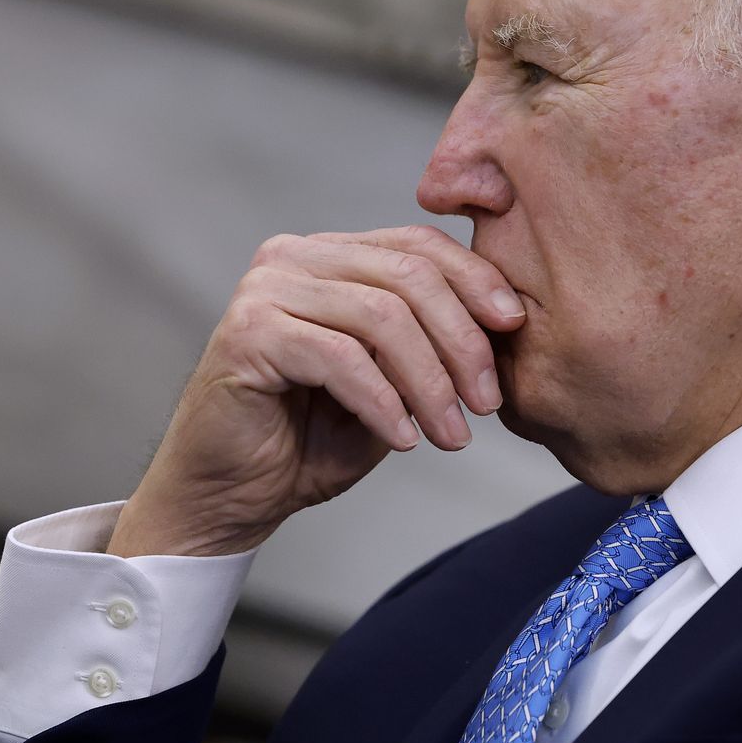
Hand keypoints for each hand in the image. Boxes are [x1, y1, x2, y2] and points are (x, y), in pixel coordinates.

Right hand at [106, 225, 526, 556]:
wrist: (228, 496)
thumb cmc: (306, 441)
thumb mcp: (389, 385)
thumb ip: (428, 344)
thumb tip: (503, 321)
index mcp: (329, 258)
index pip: (417, 246)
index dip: (475, 282)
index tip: (513, 331)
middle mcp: (293, 259)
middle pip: (407, 275)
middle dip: (461, 341)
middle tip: (486, 403)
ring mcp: (266, 290)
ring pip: (381, 315)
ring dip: (429, 382)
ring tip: (451, 435)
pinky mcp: (248, 333)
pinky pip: (340, 357)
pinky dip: (383, 401)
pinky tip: (403, 438)